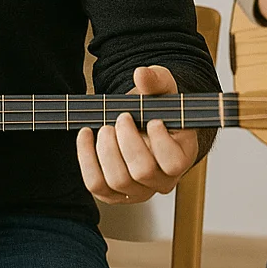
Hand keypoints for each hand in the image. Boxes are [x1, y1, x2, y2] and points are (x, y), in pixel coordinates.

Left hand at [77, 65, 203, 204]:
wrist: (142, 122)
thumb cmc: (157, 108)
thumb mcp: (162, 89)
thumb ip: (156, 80)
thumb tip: (141, 74)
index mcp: (181, 158)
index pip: (174, 163)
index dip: (160, 142)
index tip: (153, 120)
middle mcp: (162, 181)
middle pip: (142, 171)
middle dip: (127, 141)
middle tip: (122, 118)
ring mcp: (138, 191)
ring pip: (118, 181)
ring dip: (106, 149)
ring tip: (105, 126)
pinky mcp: (113, 193)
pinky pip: (95, 185)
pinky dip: (86, 158)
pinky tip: (85, 134)